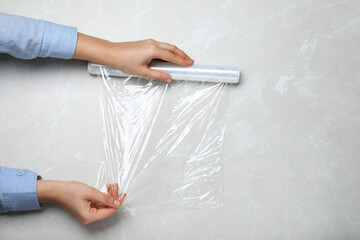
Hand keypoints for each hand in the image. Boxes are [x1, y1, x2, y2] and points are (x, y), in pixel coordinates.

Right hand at [37, 180, 125, 224]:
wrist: (56, 190)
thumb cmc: (70, 191)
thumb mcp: (91, 192)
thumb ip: (105, 198)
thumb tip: (116, 202)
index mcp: (90, 216)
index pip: (109, 211)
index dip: (117, 202)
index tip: (123, 194)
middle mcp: (89, 217)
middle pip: (107, 208)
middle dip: (113, 196)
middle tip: (116, 187)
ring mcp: (87, 213)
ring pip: (103, 204)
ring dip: (108, 195)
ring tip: (111, 185)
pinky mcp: (86, 208)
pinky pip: (98, 203)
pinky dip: (102, 196)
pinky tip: (106, 188)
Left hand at [73, 33, 193, 81]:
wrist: (112, 53)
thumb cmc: (124, 61)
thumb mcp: (142, 72)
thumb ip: (158, 75)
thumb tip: (168, 78)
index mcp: (153, 50)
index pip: (172, 56)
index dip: (182, 61)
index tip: (189, 64)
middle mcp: (153, 44)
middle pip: (172, 49)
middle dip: (182, 55)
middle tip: (190, 61)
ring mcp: (150, 42)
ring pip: (168, 46)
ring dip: (176, 52)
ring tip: (183, 58)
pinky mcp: (146, 43)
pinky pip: (162, 45)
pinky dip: (169, 50)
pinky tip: (170, 56)